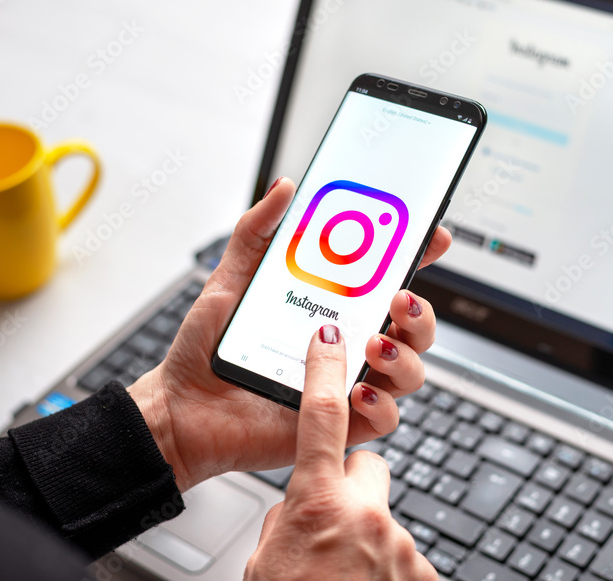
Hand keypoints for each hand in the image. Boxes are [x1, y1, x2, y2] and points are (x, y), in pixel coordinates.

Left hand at [128, 177, 450, 491]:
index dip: (417, 256)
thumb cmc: (206, 349)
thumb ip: (256, 232)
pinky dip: (382, 404)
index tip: (429, 235)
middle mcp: (347, 344)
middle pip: (413, 326)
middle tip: (399, 297)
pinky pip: (385, 418)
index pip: (388, 280)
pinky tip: (358, 389)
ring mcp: (348, 384)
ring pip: (410, 369)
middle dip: (421, 310)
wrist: (183, 411)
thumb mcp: (230, 280)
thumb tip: (286, 187)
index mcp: (331, 308)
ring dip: (405, 353)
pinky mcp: (341, 425)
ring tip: (373, 343)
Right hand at [244, 325, 436, 579]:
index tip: (330, 336)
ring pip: (386, 521)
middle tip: (332, 526)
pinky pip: (406, 559)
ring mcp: (402, 548)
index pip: (322, 415)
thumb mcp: (266, 562)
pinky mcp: (427, 577)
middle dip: (352, 488)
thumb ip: (288, 519)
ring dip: (368, 543)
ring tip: (343, 579)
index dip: (326, 369)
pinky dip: (389, 574)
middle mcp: (368, 518)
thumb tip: (305, 507)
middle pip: (369, 468)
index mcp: (316, 505)